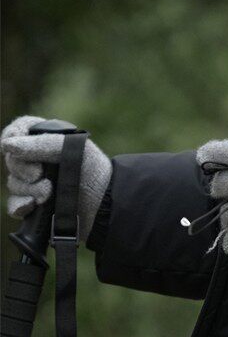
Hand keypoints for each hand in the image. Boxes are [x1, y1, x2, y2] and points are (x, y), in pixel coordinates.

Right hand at [1, 115, 111, 239]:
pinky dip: (20, 206)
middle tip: (40, 175)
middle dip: (23, 168)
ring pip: (14, 184)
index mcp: (48, 141)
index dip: (12, 134)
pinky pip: (15, 205)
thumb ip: (39, 145)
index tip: (13, 142)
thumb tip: (7, 145)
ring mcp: (36, 184)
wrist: (108, 206)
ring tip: (49, 194)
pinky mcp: (37, 206)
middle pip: (12, 159)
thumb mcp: (72, 150)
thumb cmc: (96, 173)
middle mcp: (39, 161)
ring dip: (29, 189)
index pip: (20, 129)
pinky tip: (31, 206)